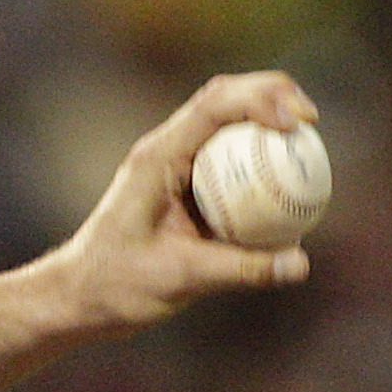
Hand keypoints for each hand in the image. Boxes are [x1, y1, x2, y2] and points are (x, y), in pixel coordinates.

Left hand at [46, 71, 317, 330]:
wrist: (79, 296)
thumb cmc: (116, 285)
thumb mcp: (181, 277)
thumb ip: (241, 269)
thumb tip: (301, 263)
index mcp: (158, 158)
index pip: (213, 106)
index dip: (261, 100)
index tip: (297, 123)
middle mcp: (166, 152)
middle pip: (224, 100)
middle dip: (272, 95)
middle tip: (313, 121)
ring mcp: (175, 167)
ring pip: (227, 125)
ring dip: (267, 122)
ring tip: (309, 140)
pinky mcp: (184, 188)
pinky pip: (229, 163)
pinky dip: (261, 162)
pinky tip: (292, 183)